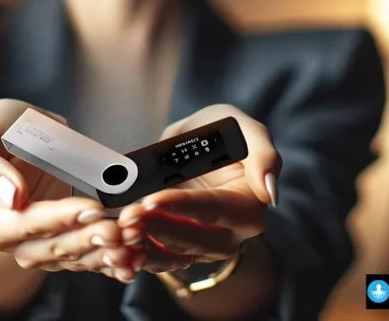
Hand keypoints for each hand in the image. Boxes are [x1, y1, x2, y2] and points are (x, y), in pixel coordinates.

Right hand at [0, 99, 145, 282]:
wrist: (19, 141)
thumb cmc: (2, 131)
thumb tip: (11, 197)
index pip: (23, 224)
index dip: (58, 219)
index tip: (92, 207)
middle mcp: (12, 237)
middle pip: (52, 247)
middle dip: (88, 240)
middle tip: (120, 229)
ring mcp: (38, 242)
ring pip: (72, 258)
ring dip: (104, 254)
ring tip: (132, 241)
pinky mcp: (63, 241)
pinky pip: (85, 257)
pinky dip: (110, 261)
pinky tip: (133, 259)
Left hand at [117, 104, 281, 272]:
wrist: (201, 142)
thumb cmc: (225, 132)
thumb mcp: (246, 129)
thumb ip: (264, 155)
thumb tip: (270, 193)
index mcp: (248, 206)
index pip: (213, 209)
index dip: (181, 206)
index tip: (150, 199)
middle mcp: (230, 233)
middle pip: (193, 239)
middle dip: (157, 228)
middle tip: (127, 217)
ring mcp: (204, 244)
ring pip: (175, 254)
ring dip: (144, 246)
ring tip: (118, 232)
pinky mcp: (181, 247)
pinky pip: (161, 259)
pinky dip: (138, 256)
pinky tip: (118, 246)